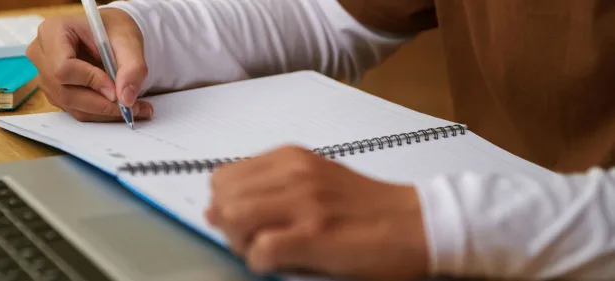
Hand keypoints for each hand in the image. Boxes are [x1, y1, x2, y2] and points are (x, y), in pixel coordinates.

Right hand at [26, 9, 153, 121]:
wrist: (109, 34)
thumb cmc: (114, 30)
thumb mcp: (129, 40)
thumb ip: (132, 67)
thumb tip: (126, 99)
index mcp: (52, 31)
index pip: (63, 67)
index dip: (91, 82)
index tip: (116, 89)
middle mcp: (41, 55)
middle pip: (65, 92)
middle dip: (101, 104)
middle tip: (133, 107)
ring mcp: (45, 76)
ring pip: (72, 105)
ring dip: (104, 112)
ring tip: (135, 109)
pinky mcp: (54, 92)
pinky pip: (75, 110)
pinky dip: (100, 112)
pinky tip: (121, 107)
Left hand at [206, 145, 428, 279]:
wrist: (416, 224)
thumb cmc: (365, 208)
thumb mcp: (313, 182)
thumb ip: (267, 188)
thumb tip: (215, 209)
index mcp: (291, 158)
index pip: (223, 177)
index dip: (227, 205)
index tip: (247, 221)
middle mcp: (294, 173)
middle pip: (223, 198)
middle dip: (229, 226)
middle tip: (254, 241)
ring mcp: (305, 203)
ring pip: (234, 218)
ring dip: (242, 243)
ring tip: (268, 250)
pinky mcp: (316, 234)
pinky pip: (260, 249)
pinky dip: (262, 263)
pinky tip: (283, 263)